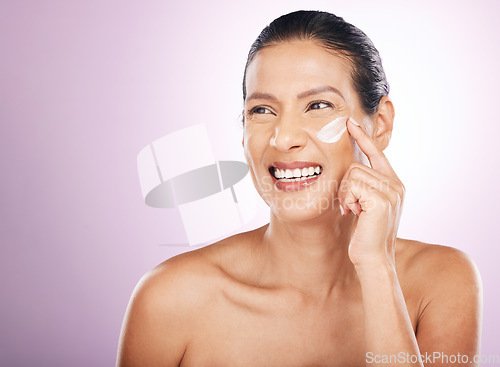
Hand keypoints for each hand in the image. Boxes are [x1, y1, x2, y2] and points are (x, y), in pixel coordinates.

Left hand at [338, 118, 404, 267]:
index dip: (363, 138)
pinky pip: (353, 186)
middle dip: (346, 187)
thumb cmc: (365, 233)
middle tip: (352, 207)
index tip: (350, 122)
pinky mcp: (382, 199)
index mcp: (394, 183)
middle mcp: (396, 184)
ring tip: (355, 212)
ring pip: (353, 175)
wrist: (373, 258)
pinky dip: (348, 200)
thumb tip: (350, 166)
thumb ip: (364, 185)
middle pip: (357, 166)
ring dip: (346, 195)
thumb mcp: (365, 204)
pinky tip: (356, 214)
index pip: (377, 153)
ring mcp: (391, 191)